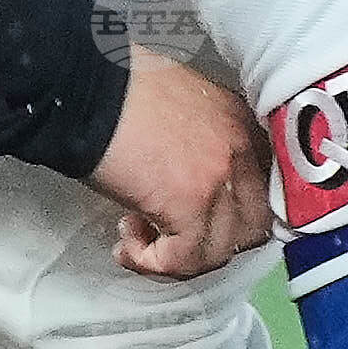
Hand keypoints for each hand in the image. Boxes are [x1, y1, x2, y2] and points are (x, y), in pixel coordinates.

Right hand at [91, 47, 273, 279]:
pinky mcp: (188, 203)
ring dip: (174, 255)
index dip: (230, 216)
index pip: (262, 190)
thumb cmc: (117, 87)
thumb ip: (201, 139)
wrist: (85, 86)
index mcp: (240, 122)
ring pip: (217, 250)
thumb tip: (190, 176)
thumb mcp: (180, 103)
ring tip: (136, 234)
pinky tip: (128, 247)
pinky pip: (183, 259)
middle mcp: (240, 150)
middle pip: (251, 227)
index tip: (199, 223)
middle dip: (209, 242)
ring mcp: (219, 178)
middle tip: (170, 234)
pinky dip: (153, 262)